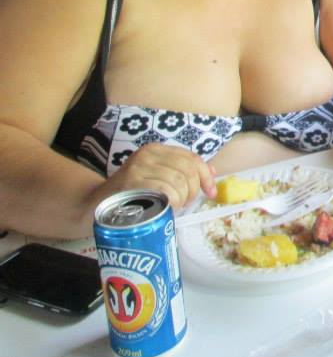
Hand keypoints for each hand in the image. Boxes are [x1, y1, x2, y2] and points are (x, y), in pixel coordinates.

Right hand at [90, 143, 216, 213]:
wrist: (95, 203)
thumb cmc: (131, 192)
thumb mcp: (158, 177)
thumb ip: (182, 173)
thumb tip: (212, 171)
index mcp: (157, 149)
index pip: (192, 158)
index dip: (206, 175)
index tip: (211, 192)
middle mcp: (148, 153)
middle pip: (188, 170)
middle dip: (193, 190)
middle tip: (186, 203)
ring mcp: (139, 166)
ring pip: (178, 181)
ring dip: (181, 199)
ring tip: (173, 206)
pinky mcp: (131, 181)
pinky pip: (164, 190)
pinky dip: (171, 201)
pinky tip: (166, 207)